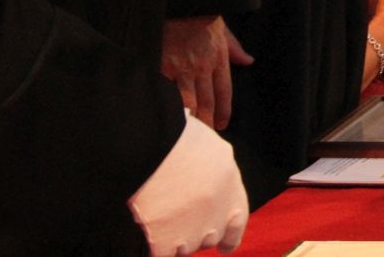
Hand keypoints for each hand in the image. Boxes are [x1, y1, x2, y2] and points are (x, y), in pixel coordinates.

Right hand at [129, 111, 248, 256]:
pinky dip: (155, 246)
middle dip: (197, 233)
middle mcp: (218, 218)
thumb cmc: (180, 138)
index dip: (229, 236)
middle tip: (176, 214)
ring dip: (175, 239)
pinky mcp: (166, 245)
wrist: (153, 148)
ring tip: (159, 213)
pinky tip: (146, 228)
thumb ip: (219, 168)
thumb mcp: (213, 149)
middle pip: (209, 238)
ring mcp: (193, 235)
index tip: (223, 246)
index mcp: (232, 192)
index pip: (237, 225)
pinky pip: (161, 253)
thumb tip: (213, 171)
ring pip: (186, 248)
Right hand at [160, 16, 253, 130]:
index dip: (224, 111)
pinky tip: (169, 118)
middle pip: (206, 101)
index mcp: (218, 57)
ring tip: (189, 133)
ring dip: (190, 119)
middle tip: (205, 136)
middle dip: (207, 122)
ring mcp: (181, 67)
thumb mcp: (223, 29)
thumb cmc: (200, 15)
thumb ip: (234, 49)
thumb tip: (248, 61)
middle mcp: (202, 65)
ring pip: (188, 101)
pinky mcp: (163, 66)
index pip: (224, 92)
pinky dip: (169, 106)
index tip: (222, 124)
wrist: (180, 2)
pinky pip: (167, 91)